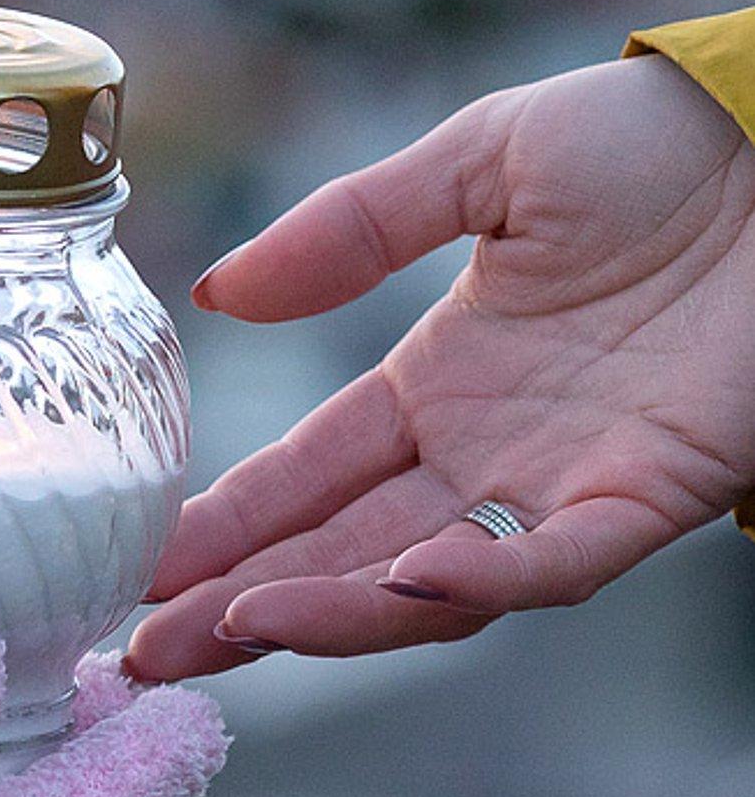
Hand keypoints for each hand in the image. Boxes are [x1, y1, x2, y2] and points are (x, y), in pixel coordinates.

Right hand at [130, 54, 754, 677]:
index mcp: (438, 382)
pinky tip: (407, 584)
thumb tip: (219, 293)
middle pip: (345, 550)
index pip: (312, 473)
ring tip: (239, 631)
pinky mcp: (651, 491)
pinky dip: (484, 580)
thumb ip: (352, 227)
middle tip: (146, 654)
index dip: (231, 522)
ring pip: (433, 580)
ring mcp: (564, 483)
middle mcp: (487, 452)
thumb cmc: (647, 142)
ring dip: (337, 611)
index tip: (145, 565)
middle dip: (245, 606)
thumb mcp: (476, 162)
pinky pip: (558, 560)